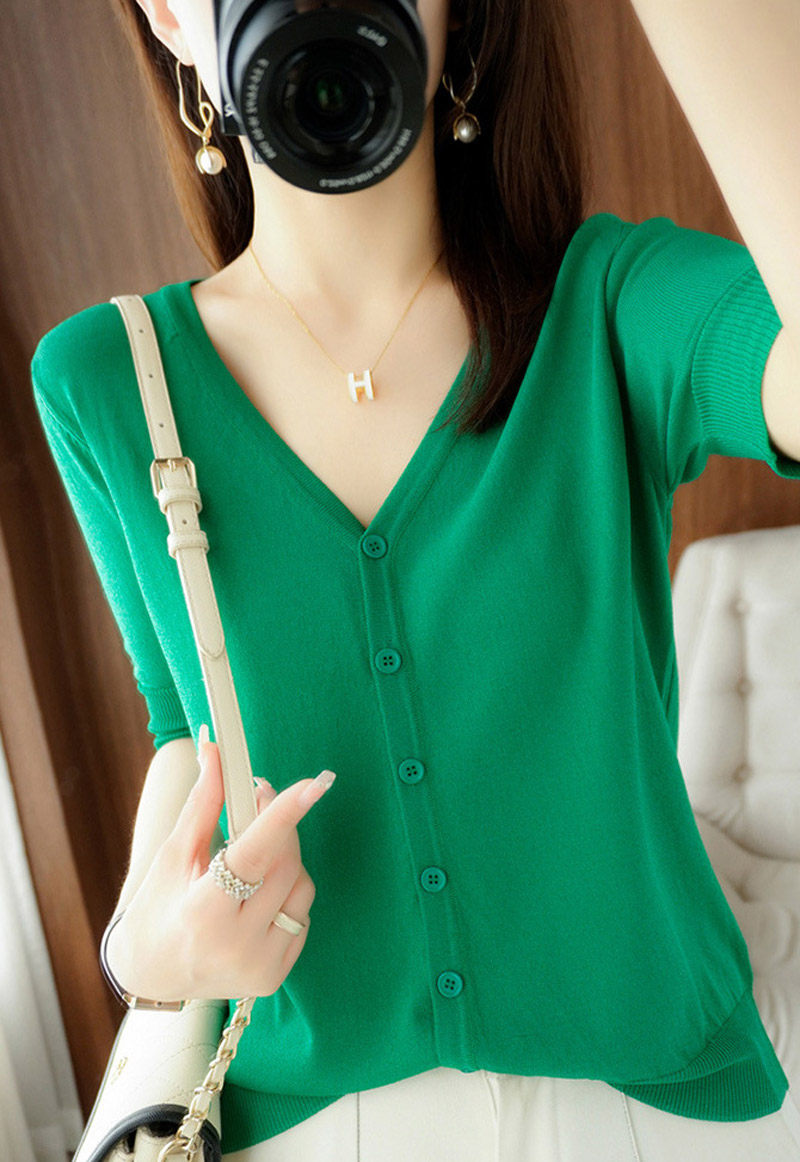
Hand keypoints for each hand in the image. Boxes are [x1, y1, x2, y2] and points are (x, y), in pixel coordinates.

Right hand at [107, 739, 334, 1001]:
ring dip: (285, 862)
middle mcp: (236, 944)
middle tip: (258, 799)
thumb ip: (203, 802)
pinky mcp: (276, 977)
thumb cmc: (158, 905)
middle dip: (279, 824)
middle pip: (285, 863)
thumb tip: (214, 747)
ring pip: (301, 887)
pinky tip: (257, 900)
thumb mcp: (173, 854)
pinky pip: (302, 915)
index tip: (315, 784)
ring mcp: (261, 966)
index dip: (284, 815)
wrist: (153, 974)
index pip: (253, 855)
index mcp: (203, 913)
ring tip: (249, 865)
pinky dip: (287, 895)